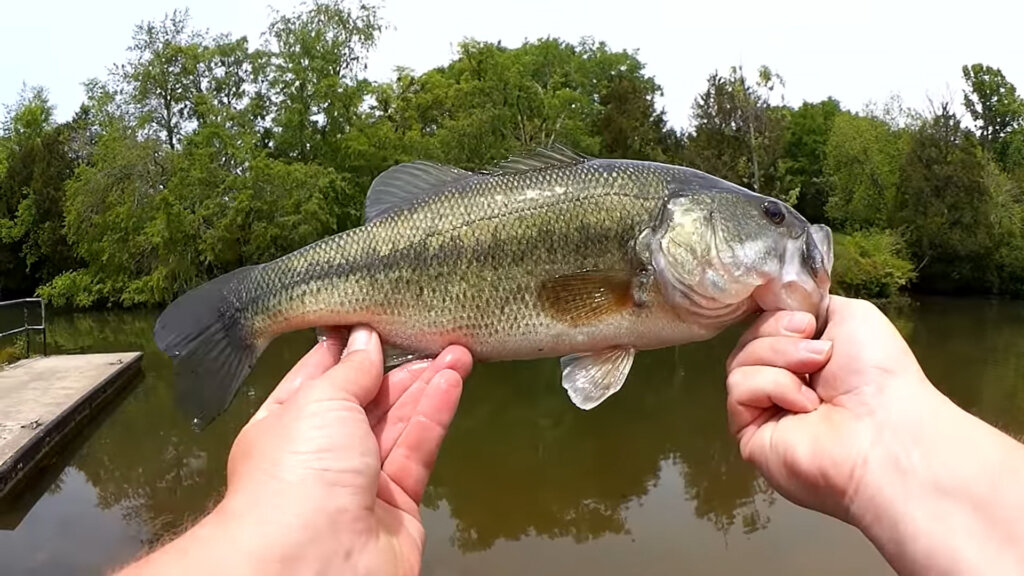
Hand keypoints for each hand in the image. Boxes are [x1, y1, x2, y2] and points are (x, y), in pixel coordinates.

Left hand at [117, 326, 472, 575]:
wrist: (314, 561)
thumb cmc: (295, 476)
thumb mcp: (319, 400)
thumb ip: (350, 369)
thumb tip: (365, 339)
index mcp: (285, 426)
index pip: (319, 377)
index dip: (349, 348)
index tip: (376, 318)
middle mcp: (320, 455)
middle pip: (366, 400)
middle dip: (398, 366)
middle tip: (430, 333)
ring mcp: (358, 482)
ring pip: (398, 423)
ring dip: (426, 385)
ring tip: (457, 350)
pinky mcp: (396, 505)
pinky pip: (417, 450)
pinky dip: (435, 415)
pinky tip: (452, 382)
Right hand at [723, 295, 936, 522]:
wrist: (884, 429)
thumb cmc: (878, 374)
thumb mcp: (852, 315)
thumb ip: (810, 304)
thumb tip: (776, 302)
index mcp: (807, 357)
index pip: (766, 324)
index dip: (775, 314)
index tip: (803, 315)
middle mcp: (783, 382)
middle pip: (749, 339)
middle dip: (779, 333)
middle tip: (818, 350)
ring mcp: (764, 409)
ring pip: (740, 360)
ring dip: (780, 357)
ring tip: (815, 372)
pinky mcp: (749, 433)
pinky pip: (740, 388)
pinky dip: (773, 386)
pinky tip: (805, 404)